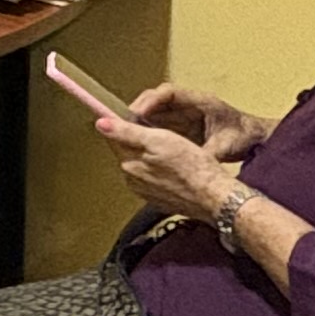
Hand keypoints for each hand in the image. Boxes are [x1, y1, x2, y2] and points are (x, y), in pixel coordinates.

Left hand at [93, 106, 231, 217]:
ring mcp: (145, 192)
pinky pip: (152, 179)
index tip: (134, 115)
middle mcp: (131, 180)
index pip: (114, 139)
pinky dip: (159, 170)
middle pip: (127, 152)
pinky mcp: (159, 200)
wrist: (214, 197)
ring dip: (149, 156)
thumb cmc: (191, 164)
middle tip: (159, 131)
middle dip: (137, 140)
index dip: (122, 124)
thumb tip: (100, 123)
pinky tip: (175, 167)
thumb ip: (127, 133)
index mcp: (128, 163)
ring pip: (140, 165)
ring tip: (171, 148)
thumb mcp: (159, 140)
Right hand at [125, 83, 268, 160]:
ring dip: (139, 121)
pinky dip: (146, 131)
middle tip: (121, 125)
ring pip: (154, 112)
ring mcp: (183, 114)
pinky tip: (137, 143)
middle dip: (137, 111)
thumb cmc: (244, 137)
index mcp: (200, 101)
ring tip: (123, 134)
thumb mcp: (226, 146)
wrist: (255, 139)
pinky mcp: (180, 125)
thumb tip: (191, 164)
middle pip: (155, 100)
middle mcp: (188, 104)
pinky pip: (158, 123)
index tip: (136, 113)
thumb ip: (208, 152)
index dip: (150, 101)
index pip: (168, 93)